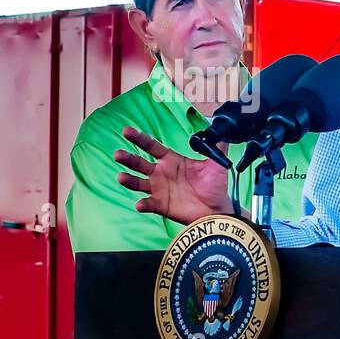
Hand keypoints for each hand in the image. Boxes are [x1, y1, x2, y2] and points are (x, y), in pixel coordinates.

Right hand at [115, 126, 232, 222]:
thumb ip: (216, 146)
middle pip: (140, 163)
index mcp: (171, 160)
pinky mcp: (161, 205)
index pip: (152, 146)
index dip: (140, 138)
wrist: (217, 208)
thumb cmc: (214, 185)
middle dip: (128, 158)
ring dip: (129, 180)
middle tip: (118, 154)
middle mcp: (161, 173)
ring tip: (121, 177)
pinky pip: (148, 204)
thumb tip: (221, 129)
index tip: (127, 131)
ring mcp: (159, 189)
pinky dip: (143, 204)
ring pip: (138, 183)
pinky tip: (140, 204)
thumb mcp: (216, 164)